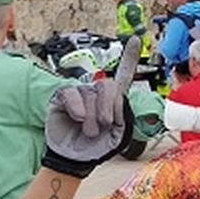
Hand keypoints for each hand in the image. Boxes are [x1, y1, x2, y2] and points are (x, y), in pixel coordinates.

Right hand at [42, 36, 139, 177]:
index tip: (136, 40)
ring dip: (93, 117)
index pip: (123, 75)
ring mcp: (80, 94)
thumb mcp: (119, 133)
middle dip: (109, 108)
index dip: (129, 57)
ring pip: (91, 93)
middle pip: (108, 86)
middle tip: (106, 126)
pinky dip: (78, 106)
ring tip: (89, 131)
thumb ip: (123, 112)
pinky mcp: (62, 97)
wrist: (77, 158)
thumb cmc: (98, 147)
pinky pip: (72, 93)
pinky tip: (79, 117)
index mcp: (113, 99)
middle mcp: (96, 92)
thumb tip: (117, 97)